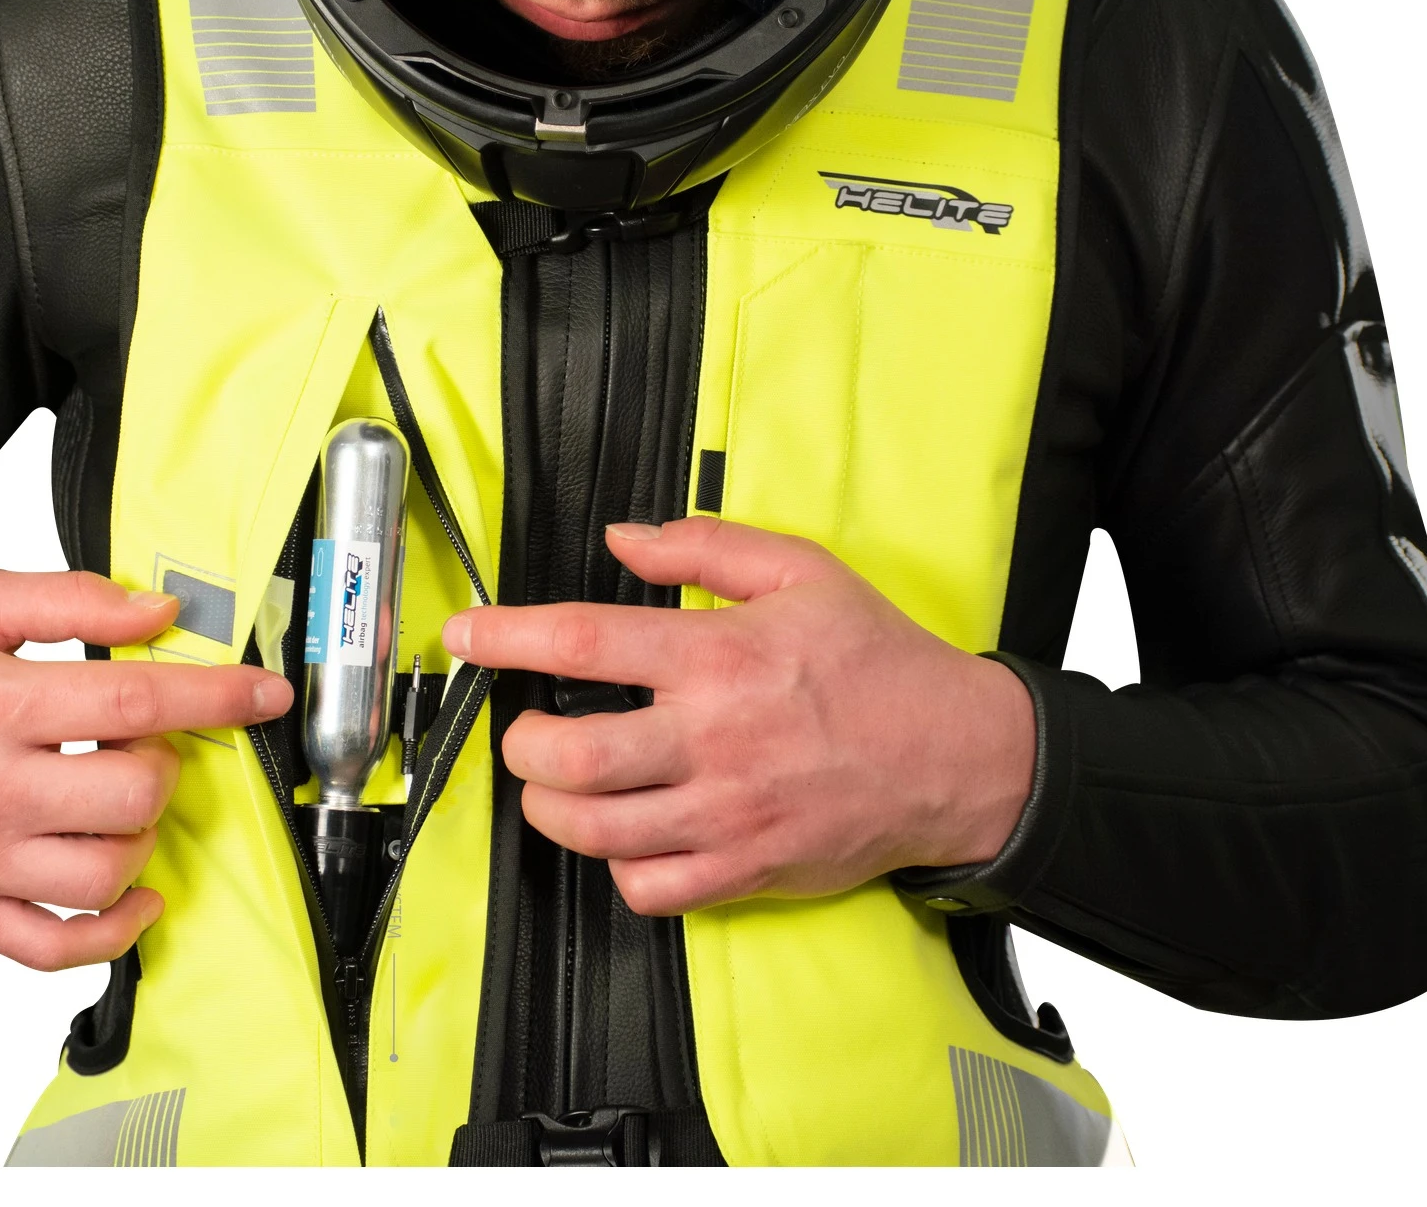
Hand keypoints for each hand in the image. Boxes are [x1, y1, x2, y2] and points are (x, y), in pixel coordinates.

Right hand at [0, 570, 291, 968]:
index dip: (217, 698)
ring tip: (118, 800)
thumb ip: (73, 600)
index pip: (136, 704)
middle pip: (133, 797)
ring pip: (105, 878)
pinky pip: (55, 949)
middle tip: (139, 742)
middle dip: (164, 765)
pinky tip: (133, 893)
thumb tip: (161, 615)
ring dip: (141, 837)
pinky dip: (112, 933)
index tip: (264, 694)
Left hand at [443, 518, 1033, 915]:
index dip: (507, 638)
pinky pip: (647, 887)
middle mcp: (715, 739)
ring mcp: (728, 815)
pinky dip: (617, 864)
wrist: (960, 757)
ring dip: (552, 808)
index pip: (584, 641)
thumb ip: (703, 547)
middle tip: (525, 731)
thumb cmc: (880, 664)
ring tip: (557, 782)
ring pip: (594, 830)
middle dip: (522, 745)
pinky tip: (626, 832)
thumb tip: (622, 539)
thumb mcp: (803, 571)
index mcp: (721, 656)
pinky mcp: (746, 872)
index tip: (467, 637)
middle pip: (571, 756)